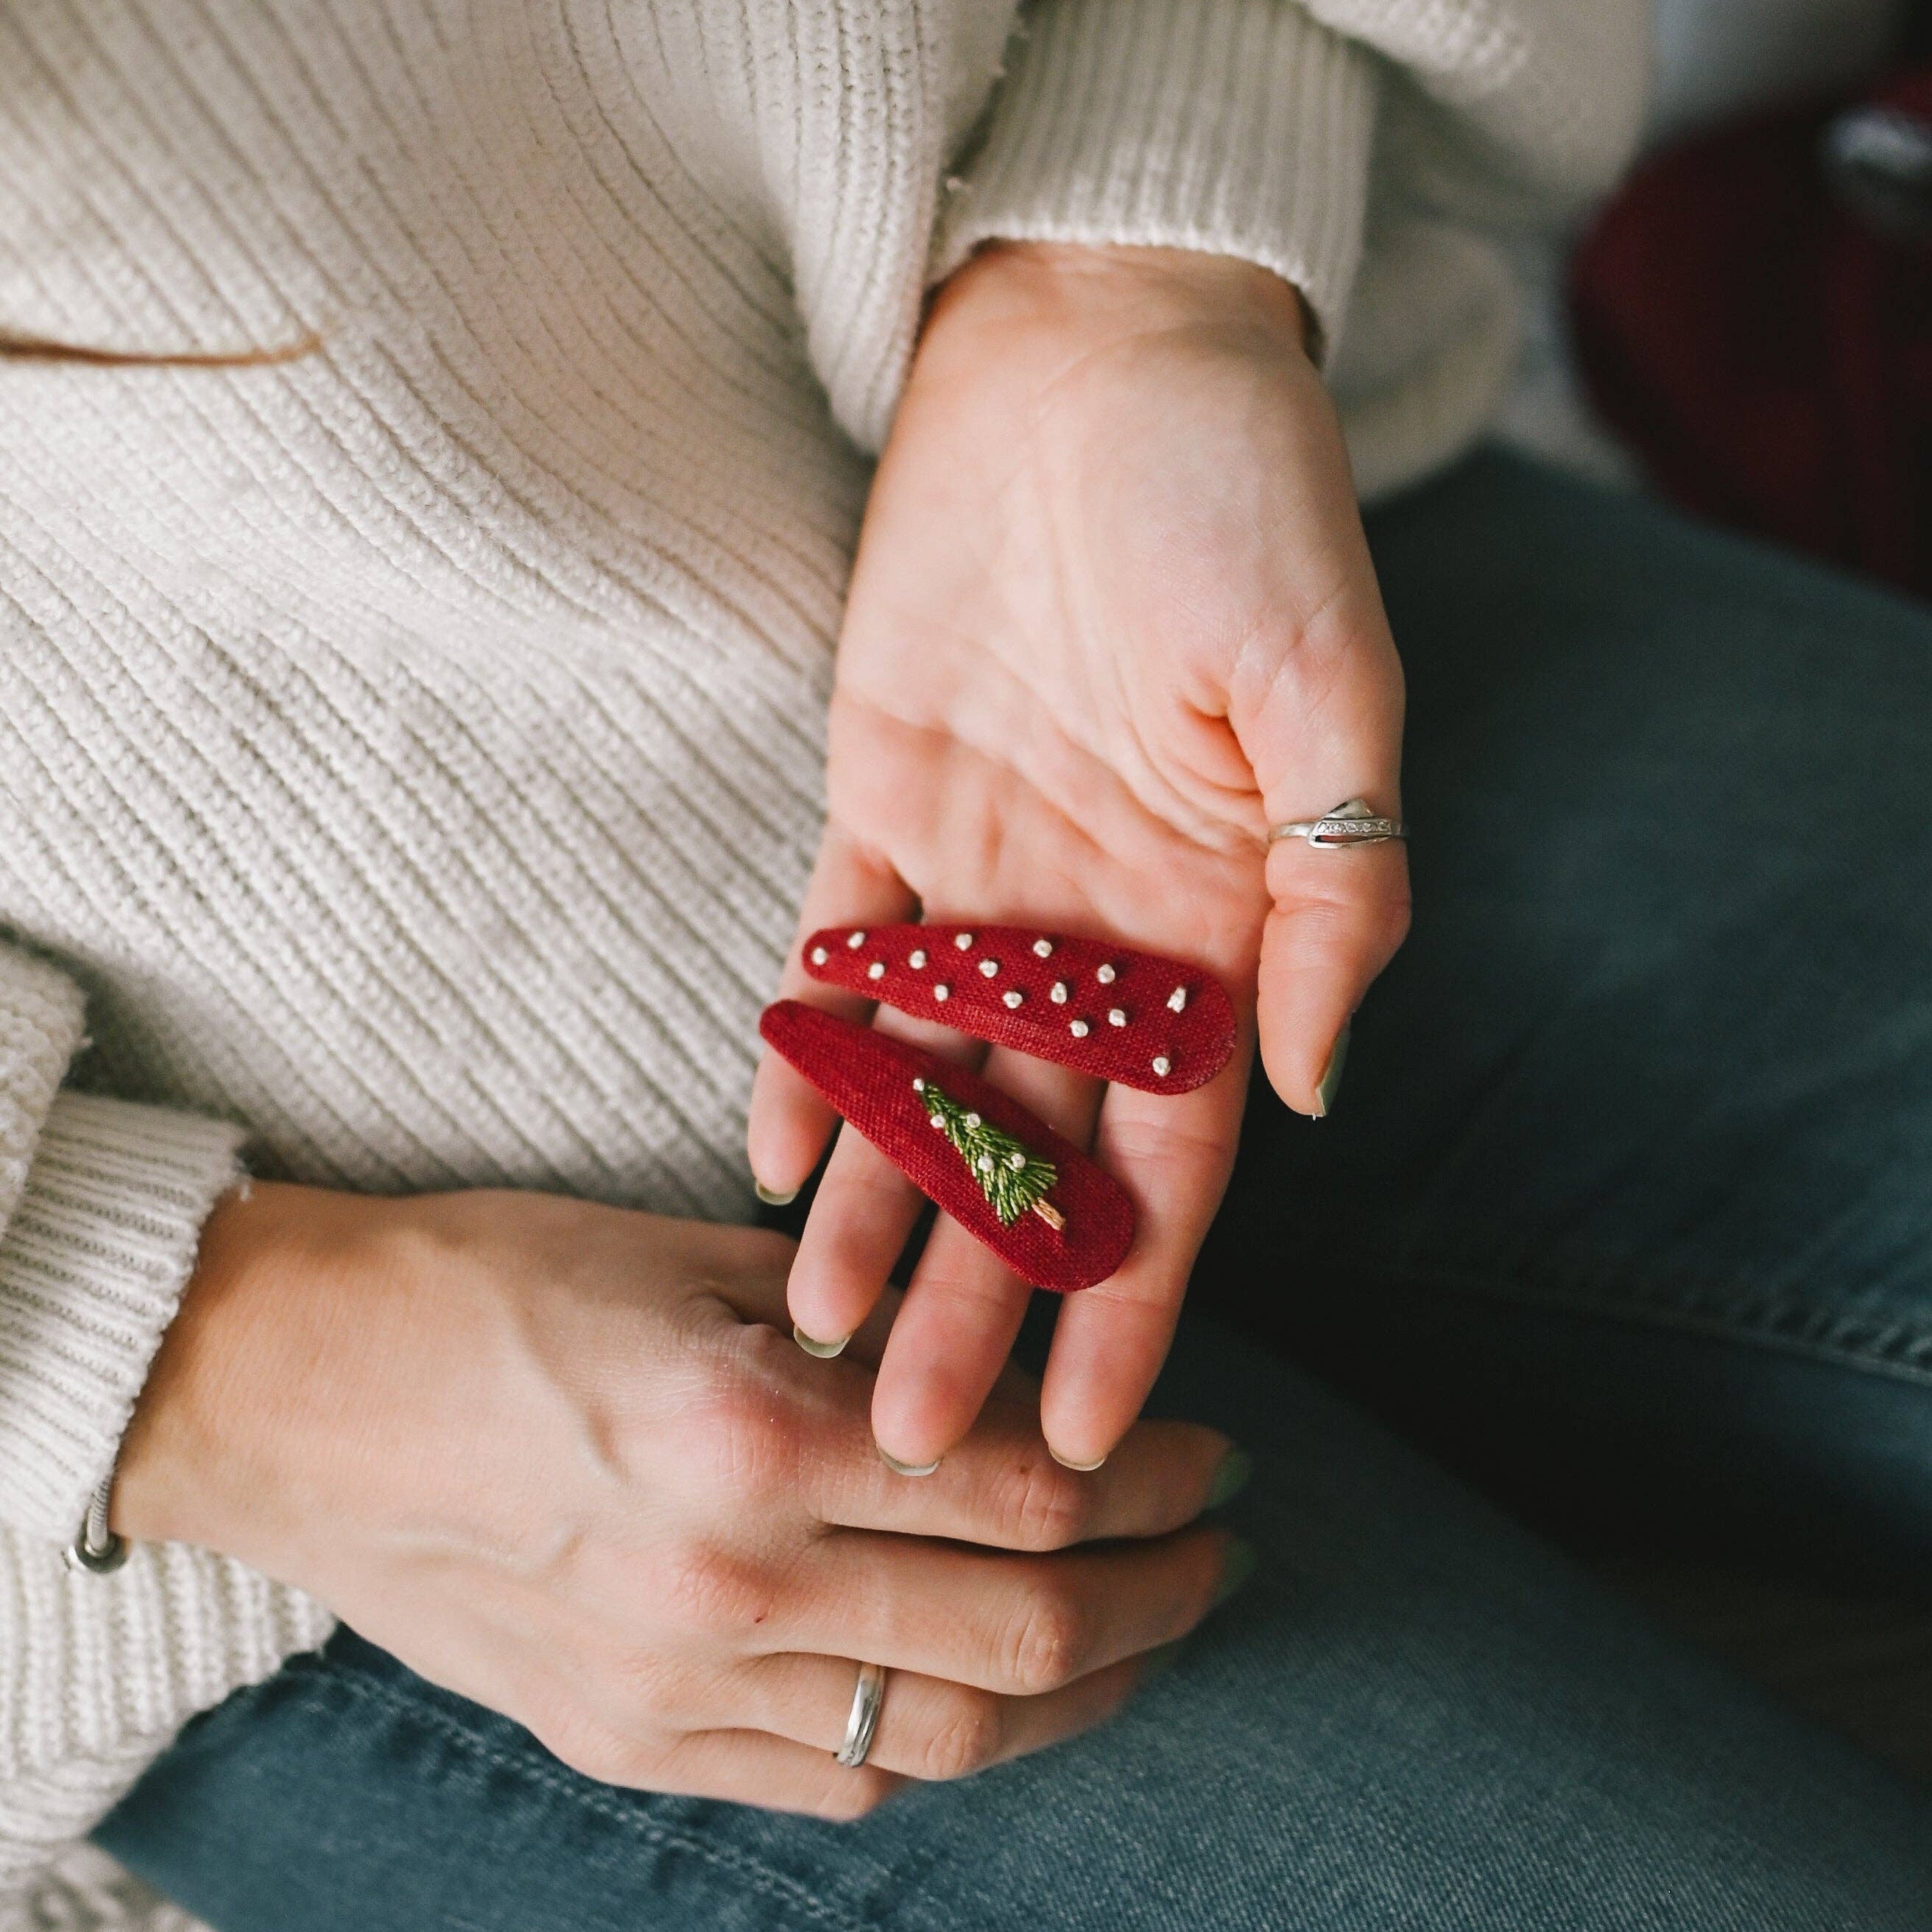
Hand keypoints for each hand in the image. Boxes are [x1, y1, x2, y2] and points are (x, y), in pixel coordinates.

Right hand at [115, 1183, 1240, 1816]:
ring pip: (947, 1737)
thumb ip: (861, 1326)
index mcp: (751, 1430)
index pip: (1025, 1482)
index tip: (1217, 1458)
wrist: (292, 1394)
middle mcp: (726, 1581)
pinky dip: (943, 1748)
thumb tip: (1005, 1360)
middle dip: (1160, 1596)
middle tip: (1224, 1553)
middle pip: (1021, 1631)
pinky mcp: (627, 1746)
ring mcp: (674, 1690)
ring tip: (1146, 1640)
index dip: (1153, 1479)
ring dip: (1083, 1694)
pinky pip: (831, 1784)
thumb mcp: (690, 1255)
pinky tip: (995, 1703)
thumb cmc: (488, 1286)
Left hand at [748, 242, 1407, 1469]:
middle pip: (1037, 1154)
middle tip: (913, 1440)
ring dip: (881, 1209)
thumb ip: (1339, 890)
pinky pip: (836, 957)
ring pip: (926, 1083)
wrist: (1100, 351)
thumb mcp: (1334, 684)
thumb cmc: (1245, 495)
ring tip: (820, 1336)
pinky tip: (771, 1154)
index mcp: (1218, 924)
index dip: (1132, 1301)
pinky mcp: (879, 801)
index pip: (1174, 1161)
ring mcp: (983, 873)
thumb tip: (1308, 1089)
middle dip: (984, 1298)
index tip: (1089, 1435)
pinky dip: (804, 1053)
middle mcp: (1099, 926)